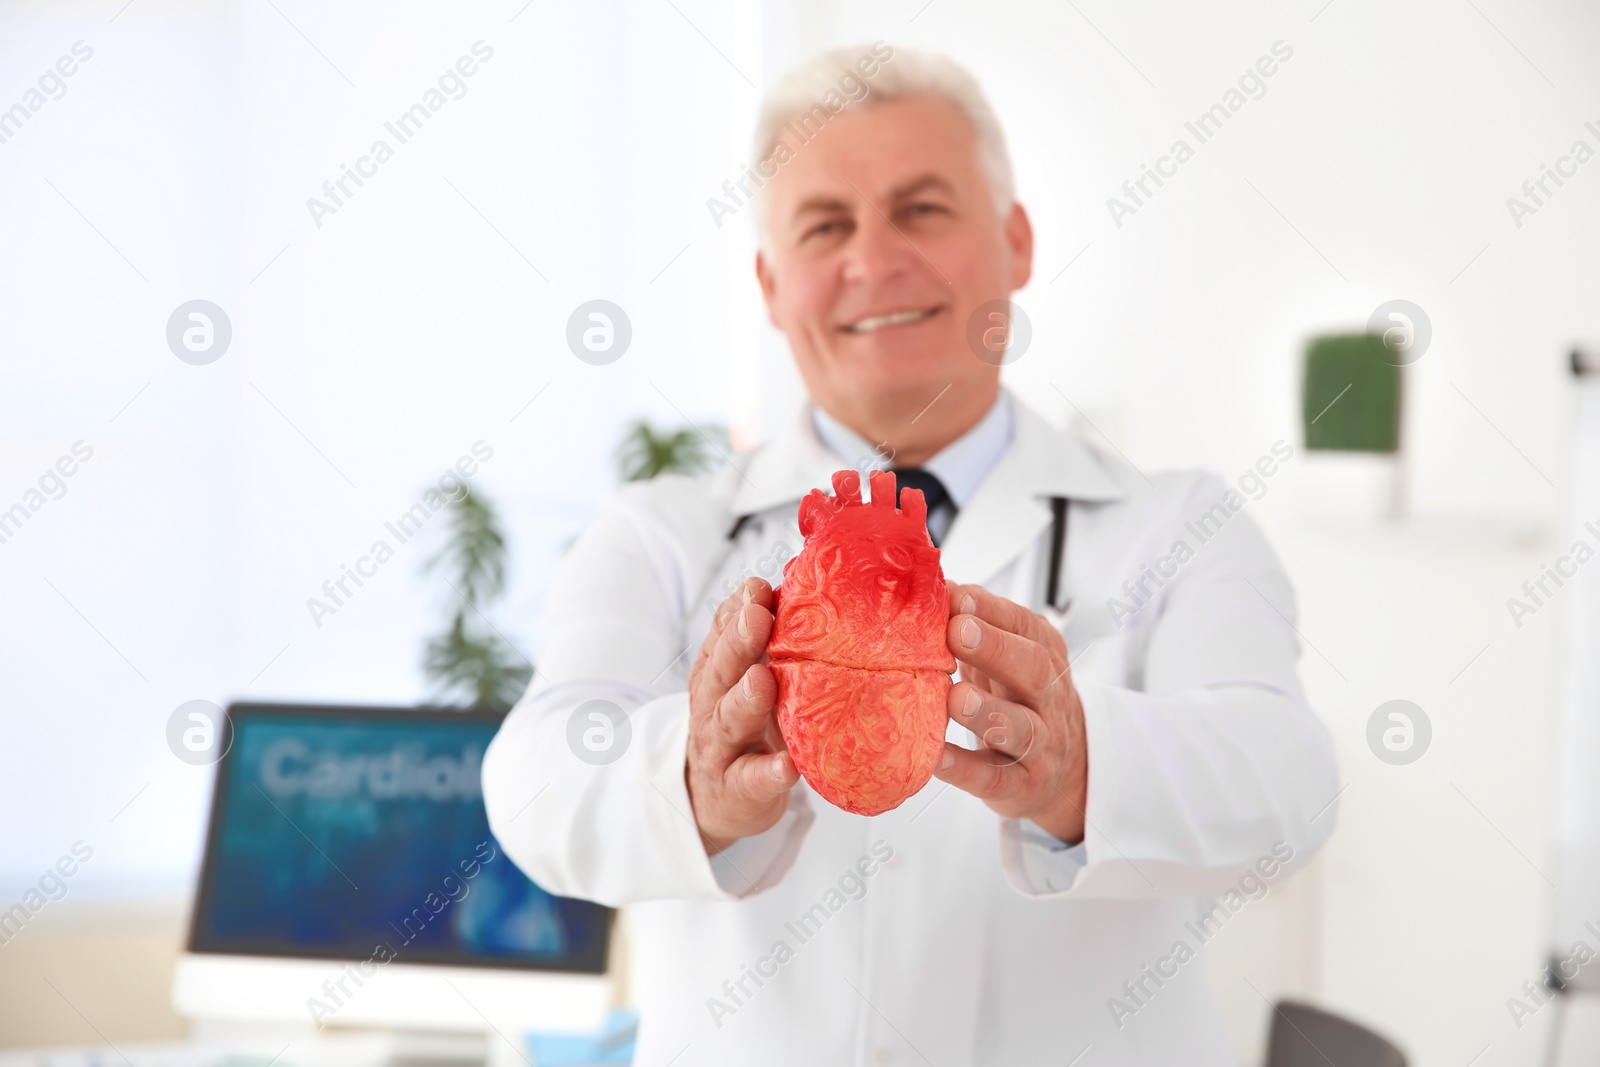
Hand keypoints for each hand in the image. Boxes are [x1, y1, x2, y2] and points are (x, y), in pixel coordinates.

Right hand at [684, 578, 799, 854]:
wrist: (712, 800)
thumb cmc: (741, 729)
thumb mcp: (740, 679)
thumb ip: (758, 640)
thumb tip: (784, 586)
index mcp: (717, 674)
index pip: (721, 636)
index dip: (736, 610)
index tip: (757, 588)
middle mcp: (713, 706)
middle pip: (720, 671)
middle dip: (737, 642)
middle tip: (757, 616)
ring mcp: (722, 749)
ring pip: (728, 720)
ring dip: (744, 699)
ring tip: (763, 680)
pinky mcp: (738, 790)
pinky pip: (752, 780)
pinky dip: (769, 772)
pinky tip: (789, 764)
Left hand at [933, 583, 1087, 843]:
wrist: (1065, 771)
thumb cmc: (1018, 700)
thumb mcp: (1005, 658)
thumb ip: (973, 625)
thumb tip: (933, 586)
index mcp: (1046, 657)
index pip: (1026, 627)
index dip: (992, 610)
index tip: (956, 596)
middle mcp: (1050, 699)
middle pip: (1035, 671)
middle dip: (997, 649)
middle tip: (957, 632)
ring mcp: (1041, 746)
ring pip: (1022, 728)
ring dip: (988, 711)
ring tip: (954, 698)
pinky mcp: (1022, 787)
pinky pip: (995, 780)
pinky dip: (965, 770)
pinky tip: (935, 758)